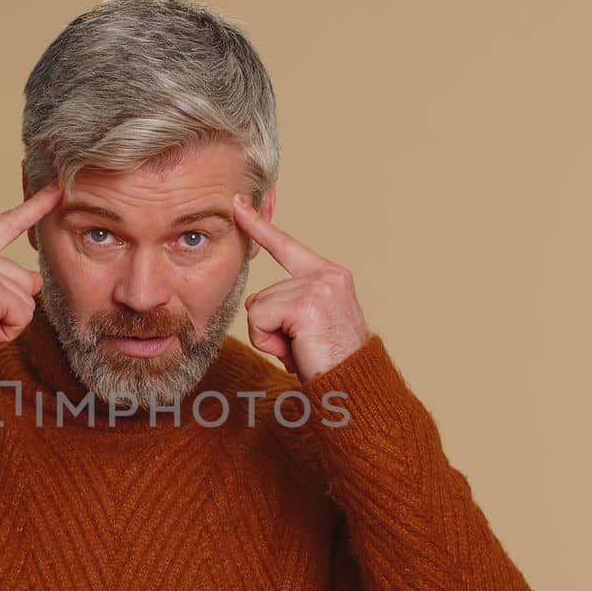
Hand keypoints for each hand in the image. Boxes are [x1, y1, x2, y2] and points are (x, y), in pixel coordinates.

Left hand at [231, 193, 369, 382]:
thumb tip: (254, 304)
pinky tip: (296, 350)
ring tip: (301, 349)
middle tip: (301, 346)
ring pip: (258, 309)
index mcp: (329, 275)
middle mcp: (326, 275)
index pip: (285, 246)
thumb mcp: (306, 325)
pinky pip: (259, 320)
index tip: (238, 204)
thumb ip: (285, 306)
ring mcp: (318, 287)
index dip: (259, 226)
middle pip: (261, 295)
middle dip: (270, 328)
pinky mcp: (307, 304)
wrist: (354, 387)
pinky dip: (268, 342)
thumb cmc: (328, 364)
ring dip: (270, 337)